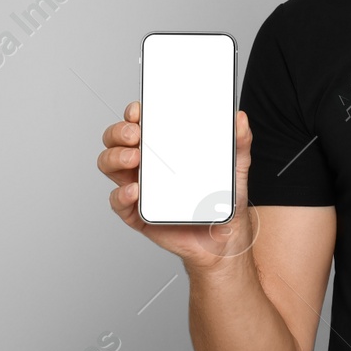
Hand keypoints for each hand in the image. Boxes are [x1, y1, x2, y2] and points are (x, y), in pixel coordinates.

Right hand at [97, 101, 258, 270]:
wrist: (224, 240)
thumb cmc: (222, 201)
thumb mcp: (236, 168)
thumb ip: (239, 142)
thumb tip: (241, 118)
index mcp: (164, 149)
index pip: (140, 123)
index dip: (133, 113)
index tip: (138, 110)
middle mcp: (146, 165)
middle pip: (116, 141)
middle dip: (119, 132)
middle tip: (136, 134)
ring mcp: (140, 188)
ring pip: (110, 166)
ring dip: (115, 157)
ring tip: (134, 157)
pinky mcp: (138, 214)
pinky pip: (119, 202)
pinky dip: (121, 194)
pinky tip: (135, 190)